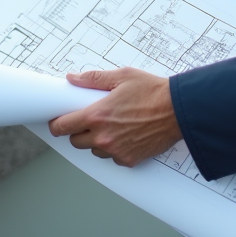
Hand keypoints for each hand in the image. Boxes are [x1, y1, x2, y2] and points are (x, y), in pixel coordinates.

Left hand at [47, 68, 182, 166]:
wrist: (179, 110)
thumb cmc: (153, 91)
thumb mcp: (122, 77)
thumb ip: (93, 78)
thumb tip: (72, 78)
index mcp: (98, 115)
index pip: (63, 126)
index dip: (57, 124)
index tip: (58, 122)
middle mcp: (103, 136)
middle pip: (75, 141)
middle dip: (78, 131)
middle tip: (89, 119)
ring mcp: (115, 150)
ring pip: (93, 151)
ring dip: (96, 140)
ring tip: (111, 126)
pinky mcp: (128, 159)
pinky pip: (112, 157)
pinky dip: (114, 148)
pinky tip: (124, 135)